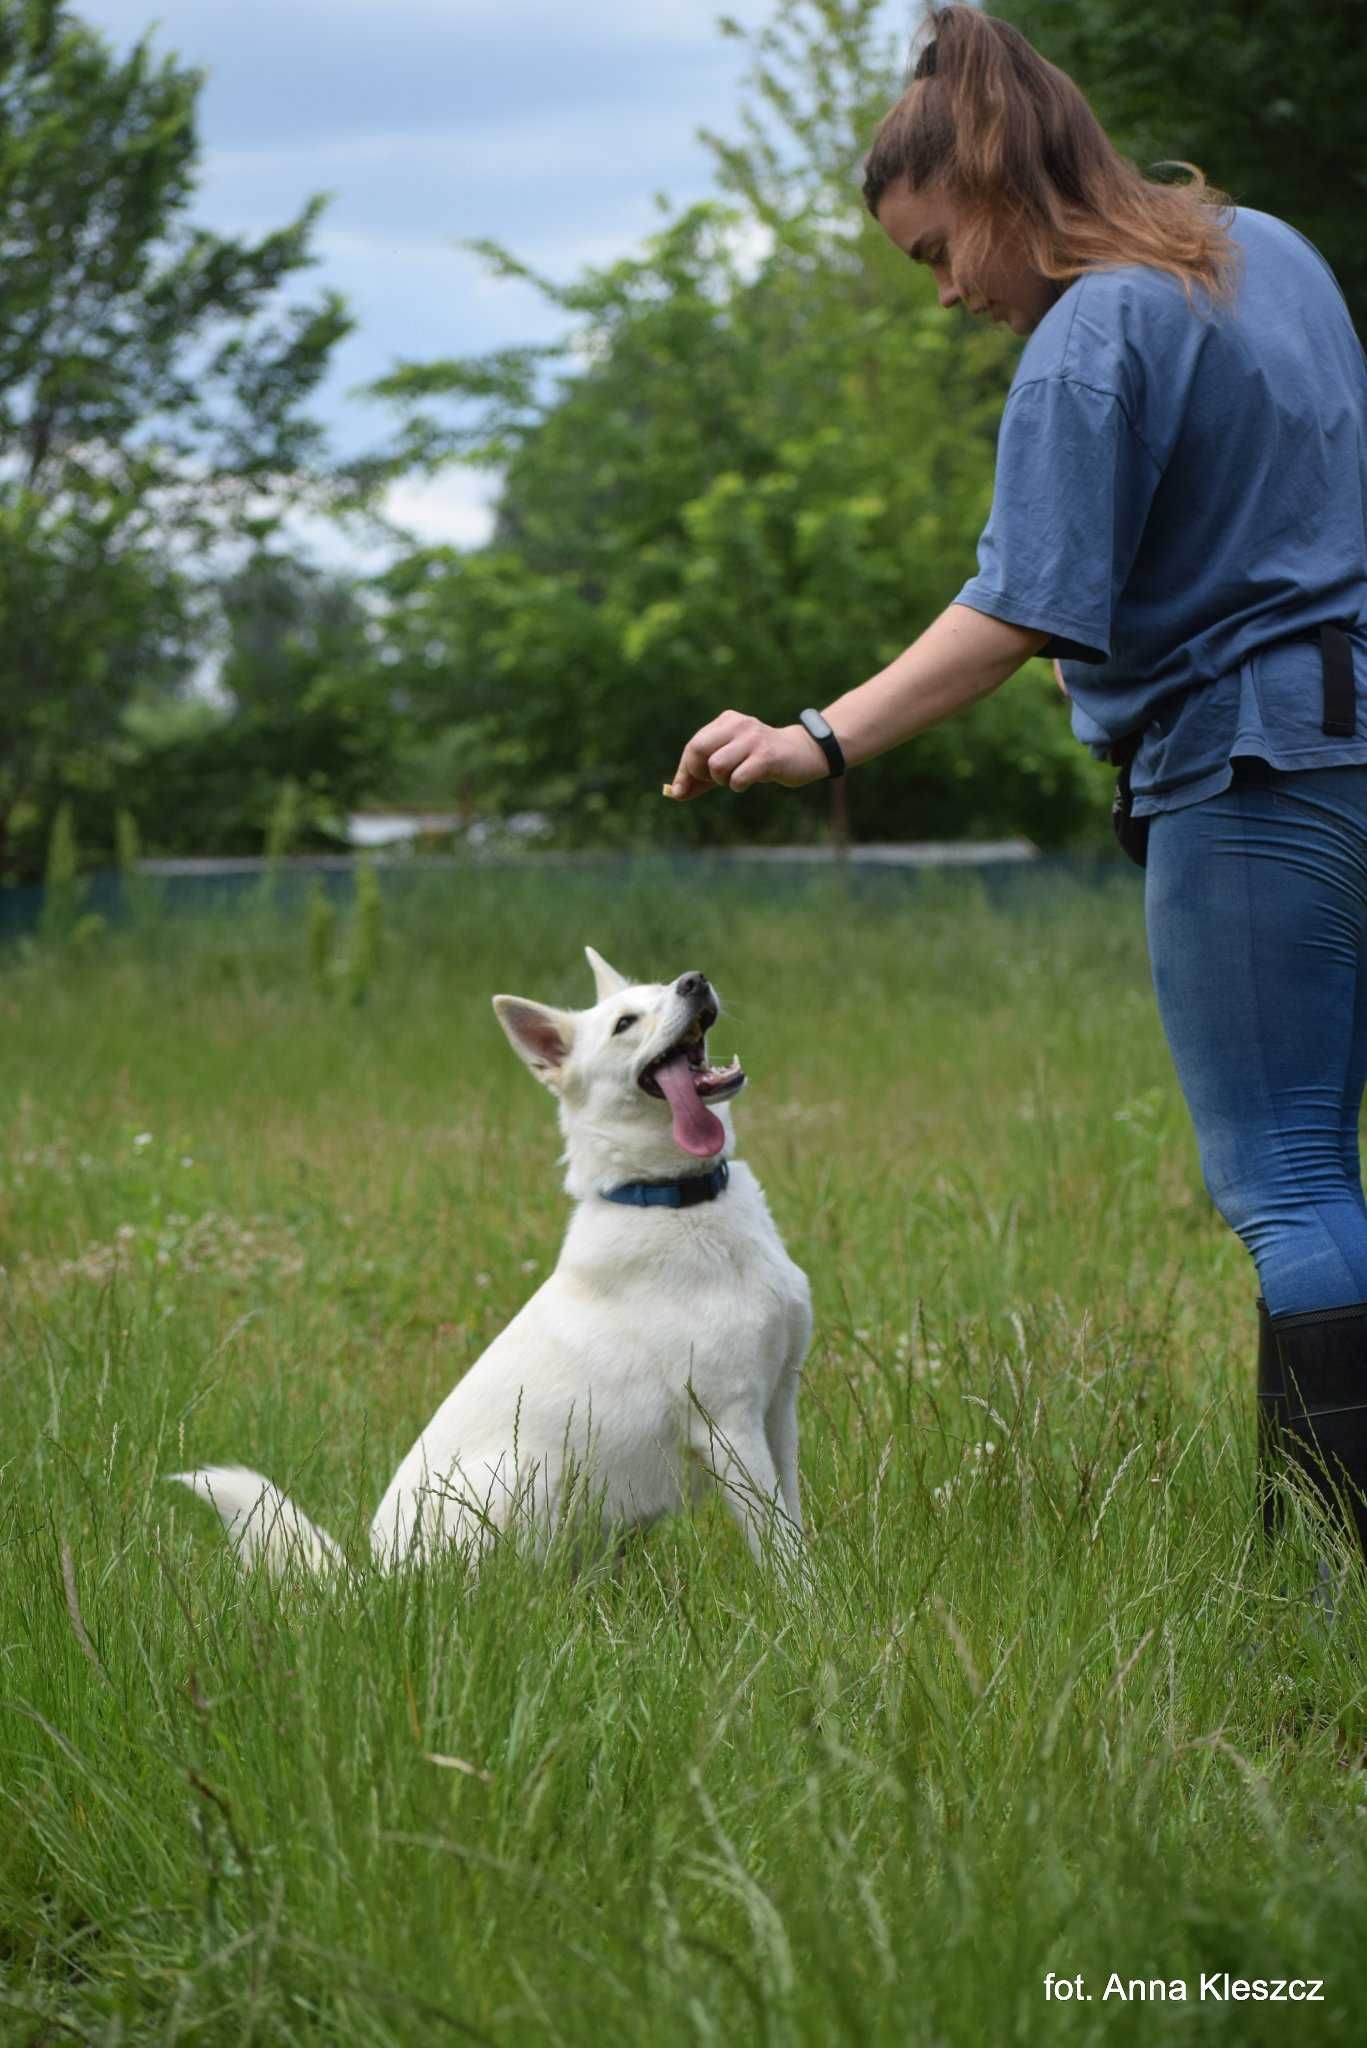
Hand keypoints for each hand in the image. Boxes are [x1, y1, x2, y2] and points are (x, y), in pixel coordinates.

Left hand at [668, 712, 828, 798]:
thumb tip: (674, 794)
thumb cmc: (760, 760)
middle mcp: (737, 724)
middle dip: (698, 773)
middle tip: (715, 780)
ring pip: (716, 765)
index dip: (684, 771)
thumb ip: (701, 778)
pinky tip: (750, 780)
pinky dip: (738, 785)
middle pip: (697, 750)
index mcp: (726, 721)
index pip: (693, 746)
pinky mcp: (766, 756)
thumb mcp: (729, 763)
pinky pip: (738, 777)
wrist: (803, 753)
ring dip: (722, 780)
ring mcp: (753, 739)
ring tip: (736, 778)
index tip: (680, 791)